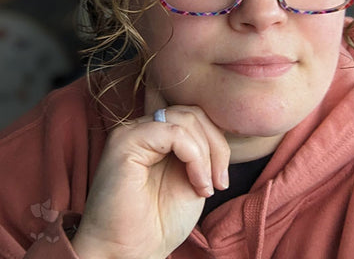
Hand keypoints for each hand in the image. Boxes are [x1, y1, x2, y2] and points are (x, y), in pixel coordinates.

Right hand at [71, 105, 230, 258]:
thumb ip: (202, 150)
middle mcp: (141, 127)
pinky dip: (195, 156)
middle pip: (193, 113)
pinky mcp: (126, 142)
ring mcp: (132, 132)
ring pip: (186, 119)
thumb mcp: (193, 178)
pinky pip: (174, 133)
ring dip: (207, 154)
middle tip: (219, 182)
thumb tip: (224, 129)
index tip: (221, 180)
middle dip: (216, 145)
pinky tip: (197, 184)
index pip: (194, 116)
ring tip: (206, 186)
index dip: (216, 141)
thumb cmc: (158, 222)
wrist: (128, 254)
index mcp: (156, 135)